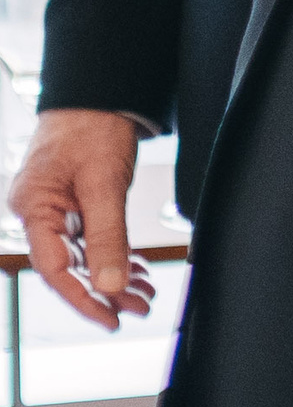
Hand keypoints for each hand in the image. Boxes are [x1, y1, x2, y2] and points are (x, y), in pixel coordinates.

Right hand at [6, 108, 151, 328]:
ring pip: (84, 255)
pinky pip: (92, 237)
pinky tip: (136, 270)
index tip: (110, 317)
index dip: (82, 298)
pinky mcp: (76, 202)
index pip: (55, 269)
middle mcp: (41, 213)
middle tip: (138, 309)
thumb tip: (110, 285)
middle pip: (70, 266)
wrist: (99, 90)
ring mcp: (58, 208)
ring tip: (144, 295)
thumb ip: (106, 236)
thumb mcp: (103, 182)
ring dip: (114, 276)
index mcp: (34, 209)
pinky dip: (114, 254)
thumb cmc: (91, 124)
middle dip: (105, 291)